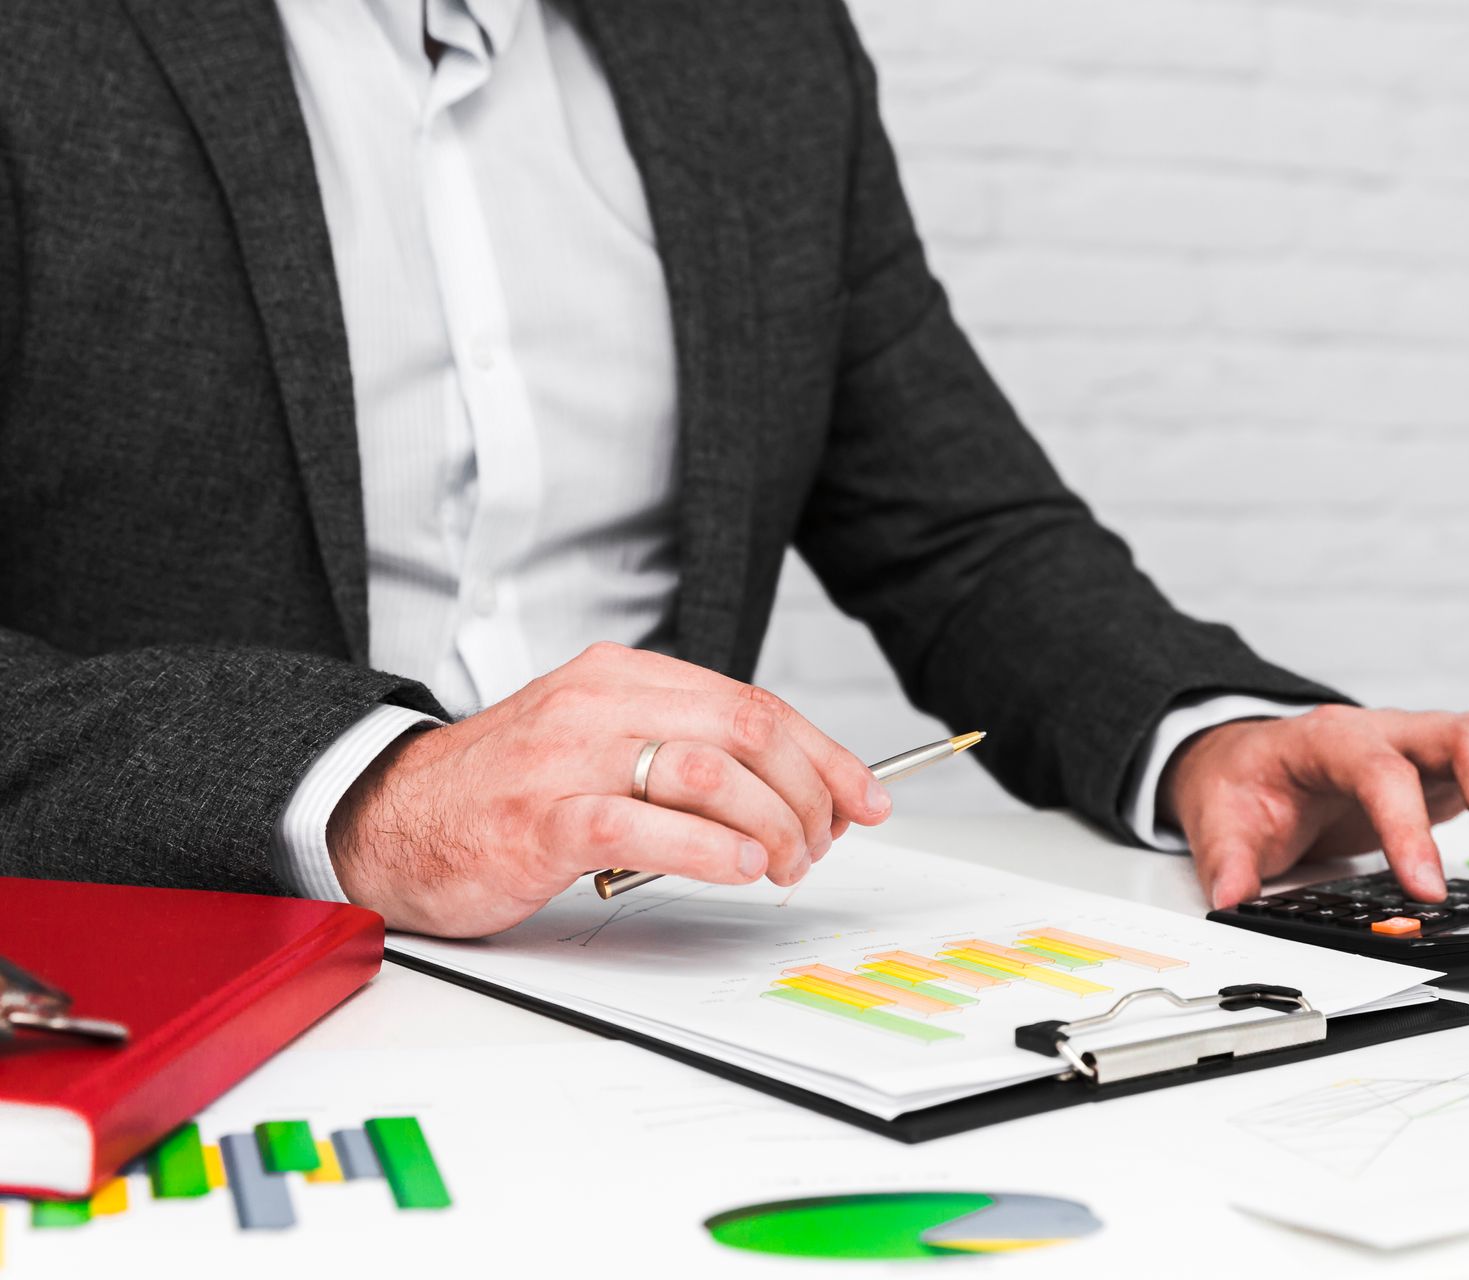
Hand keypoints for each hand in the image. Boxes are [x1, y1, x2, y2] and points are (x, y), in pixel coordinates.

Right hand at [327, 643, 890, 937]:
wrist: (392, 818)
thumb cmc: (509, 791)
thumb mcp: (602, 745)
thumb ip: (685, 755)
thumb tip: (794, 793)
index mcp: (623, 676)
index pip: (753, 703)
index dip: (824, 754)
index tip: (864, 798)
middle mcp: (600, 703)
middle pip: (746, 729)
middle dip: (808, 791)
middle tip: (819, 843)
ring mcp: (567, 759)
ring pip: (707, 769)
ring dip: (770, 822)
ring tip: (783, 863)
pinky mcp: (541, 819)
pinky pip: (639, 824)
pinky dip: (705, 846)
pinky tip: (737, 866)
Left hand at [1161, 705, 1468, 909]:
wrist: (1251, 759)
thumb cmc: (1245, 783)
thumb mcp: (1219, 821)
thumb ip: (1227, 862)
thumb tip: (1233, 899)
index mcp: (1328, 740)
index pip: (1381, 772)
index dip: (1408, 829)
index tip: (1427, 890)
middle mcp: (1387, 731)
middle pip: (1465, 737)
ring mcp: (1422, 744)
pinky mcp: (1445, 768)